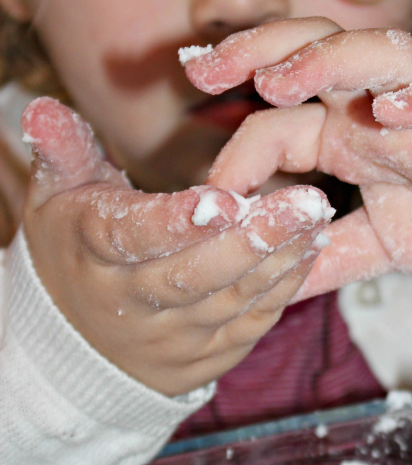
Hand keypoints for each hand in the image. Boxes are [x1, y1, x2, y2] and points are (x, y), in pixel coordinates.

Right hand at [22, 98, 333, 395]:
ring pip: (230, 301)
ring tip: (317, 217)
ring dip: (279, 260)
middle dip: (252, 240)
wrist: (77, 344)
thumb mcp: (58, 197)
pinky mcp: (207, 357)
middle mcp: (131, 303)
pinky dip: (284, 288)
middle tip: (306, 201)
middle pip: (193, 276)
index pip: (133, 240)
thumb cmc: (76, 249)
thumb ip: (63, 150)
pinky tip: (311, 249)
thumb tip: (41, 108)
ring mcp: (173, 338)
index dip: (176, 223)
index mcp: (93, 254)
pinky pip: (250, 324)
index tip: (224, 198)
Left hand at [183, 20, 411, 296]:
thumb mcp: (384, 246)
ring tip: (283, 79)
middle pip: (319, 52)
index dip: (235, 149)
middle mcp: (388, 112)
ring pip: (384, 58)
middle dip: (258, 49)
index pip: (281, 121)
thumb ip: (326, 257)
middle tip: (201, 66)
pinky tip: (393, 108)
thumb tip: (261, 290)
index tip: (202, 195)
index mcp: (355, 136)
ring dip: (330, 60)